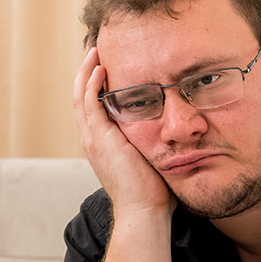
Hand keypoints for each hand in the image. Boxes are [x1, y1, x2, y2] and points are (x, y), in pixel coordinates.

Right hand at [73, 48, 175, 217]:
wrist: (145, 210)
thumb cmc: (154, 192)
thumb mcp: (153, 159)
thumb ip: (157, 143)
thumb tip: (180, 133)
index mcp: (104, 145)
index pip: (93, 108)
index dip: (96, 86)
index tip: (108, 68)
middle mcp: (93, 140)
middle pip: (81, 97)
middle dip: (87, 73)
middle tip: (96, 51)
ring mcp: (93, 139)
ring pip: (80, 96)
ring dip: (86, 72)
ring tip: (95, 51)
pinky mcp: (99, 139)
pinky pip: (89, 103)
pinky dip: (91, 84)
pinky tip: (100, 68)